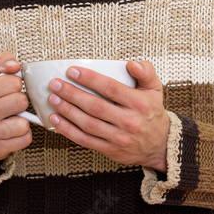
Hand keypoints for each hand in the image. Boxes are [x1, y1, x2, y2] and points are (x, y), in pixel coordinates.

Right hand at [0, 51, 32, 161]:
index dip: (16, 85)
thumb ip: (3, 62)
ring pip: (24, 123)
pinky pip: (25, 139)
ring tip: (12, 120)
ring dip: (23, 121)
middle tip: (12, 107)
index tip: (8, 91)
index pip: (14, 82)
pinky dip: (23, 136)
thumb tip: (15, 65)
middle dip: (21, 103)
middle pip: (21, 101)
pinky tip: (12, 133)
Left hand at [47, 59, 169, 171]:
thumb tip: (131, 64)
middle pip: (95, 106)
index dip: (90, 79)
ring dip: (67, 111)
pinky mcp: (110, 149)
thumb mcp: (155, 89)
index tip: (72, 71)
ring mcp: (118, 137)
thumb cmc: (152, 113)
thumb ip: (146, 72)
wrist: (159, 144)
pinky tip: (56, 120)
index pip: (111, 88)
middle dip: (71, 94)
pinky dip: (68, 130)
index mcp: (139, 103)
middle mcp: (129, 121)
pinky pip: (85, 140)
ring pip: (87, 123)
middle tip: (56, 84)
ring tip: (53, 99)